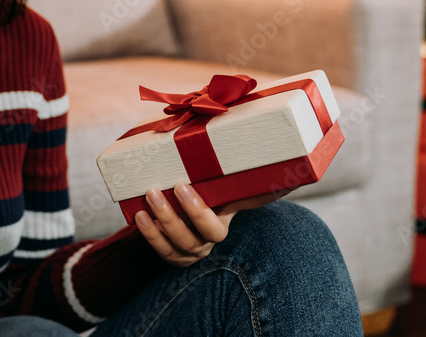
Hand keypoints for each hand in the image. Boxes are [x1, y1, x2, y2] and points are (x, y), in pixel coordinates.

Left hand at [135, 183, 289, 267]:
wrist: (194, 196)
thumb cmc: (217, 186)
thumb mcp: (233, 183)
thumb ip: (254, 181)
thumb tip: (286, 173)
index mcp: (222, 224)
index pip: (214, 228)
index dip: (197, 211)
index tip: (182, 185)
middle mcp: (206, 242)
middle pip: (191, 239)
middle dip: (172, 216)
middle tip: (157, 190)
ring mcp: (189, 250)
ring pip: (175, 246)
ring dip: (158, 225)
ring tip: (146, 198)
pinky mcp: (172, 252)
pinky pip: (161, 251)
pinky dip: (149, 236)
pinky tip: (139, 216)